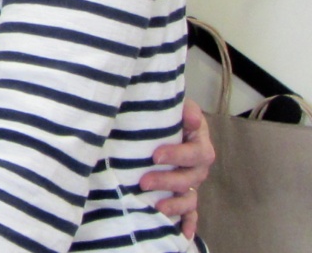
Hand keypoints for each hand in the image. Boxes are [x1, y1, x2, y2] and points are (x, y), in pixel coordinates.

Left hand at [141, 97, 213, 238]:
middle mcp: (198, 166)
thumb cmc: (168, 116)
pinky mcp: (183, 195)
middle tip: (144, 181)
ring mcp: (191, 183)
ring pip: (189, 198)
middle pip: (190, 178)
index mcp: (199, 144)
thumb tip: (193, 118)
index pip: (195, 153)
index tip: (155, 155)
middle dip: (167, 181)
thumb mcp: (175, 108)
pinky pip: (190, 213)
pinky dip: (187, 223)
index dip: (177, 155)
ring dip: (175, 205)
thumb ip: (185, 110)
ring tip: (156, 206)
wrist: (161, 125)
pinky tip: (182, 234)